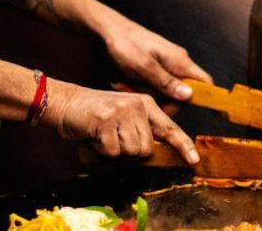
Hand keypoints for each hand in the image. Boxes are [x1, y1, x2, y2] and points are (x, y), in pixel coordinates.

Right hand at [58, 85, 199, 163]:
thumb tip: (153, 154)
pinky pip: (113, 153)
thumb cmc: (97, 114)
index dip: (183, 145)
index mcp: (146, 104)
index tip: (194, 160)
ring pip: (132, 152)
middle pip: (147, 149)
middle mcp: (137, 105)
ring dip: (117, 152)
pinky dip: (103, 151)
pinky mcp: (106, 121)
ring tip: (106, 136)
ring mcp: (122, 112)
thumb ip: (141, 129)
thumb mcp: (125, 114)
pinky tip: (96, 136)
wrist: (67, 102)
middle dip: (131, 153)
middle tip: (115, 139)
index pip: (169, 128)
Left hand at [101, 13, 212, 100]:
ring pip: (163, 90)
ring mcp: (165, 64)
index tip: (215, 117)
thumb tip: (190, 96)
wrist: (107, 30)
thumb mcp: (144, 67)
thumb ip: (166, 82)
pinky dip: (139, 87)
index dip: (211, 99)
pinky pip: (152, 84)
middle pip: (180, 93)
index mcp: (179, 61)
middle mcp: (176, 62)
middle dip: (161, 100)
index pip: (204, 82)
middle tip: (141, 98)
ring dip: (145, 93)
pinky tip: (123, 82)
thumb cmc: (125, 44)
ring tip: (125, 86)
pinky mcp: (153, 66)